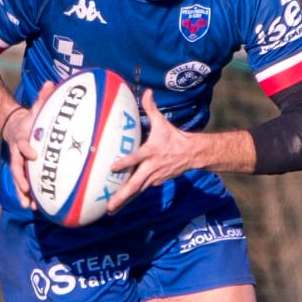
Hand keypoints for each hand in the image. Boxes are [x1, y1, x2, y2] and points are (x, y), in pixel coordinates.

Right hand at [1, 79, 55, 210]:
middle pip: (17, 167)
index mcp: (21, 137)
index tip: (32, 154)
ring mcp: (19, 162)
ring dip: (24, 193)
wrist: (15, 126)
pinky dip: (28, 195)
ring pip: (19, 179)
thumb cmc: (31, 117)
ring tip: (31, 206)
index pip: (22, 143)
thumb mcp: (36, 106)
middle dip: (21, 179)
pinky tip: (36, 207)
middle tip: (27, 189)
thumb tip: (51, 82)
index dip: (25, 148)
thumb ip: (43, 97)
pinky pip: (24, 184)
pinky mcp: (22, 170)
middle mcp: (18, 152)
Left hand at [107, 90, 192, 212]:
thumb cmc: (174, 137)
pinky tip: (119, 202)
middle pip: (134, 184)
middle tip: (109, 205)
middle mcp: (151, 168)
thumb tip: (147, 92)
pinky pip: (140, 189)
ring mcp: (153, 177)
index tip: (112, 167)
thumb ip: (151, 108)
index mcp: (150, 152)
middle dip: (121, 195)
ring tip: (110, 210)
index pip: (136, 158)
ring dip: (124, 201)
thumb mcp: (162, 123)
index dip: (125, 163)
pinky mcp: (155, 182)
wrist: (192, 154)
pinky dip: (130, 196)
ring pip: (136, 191)